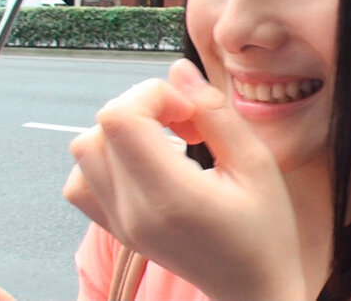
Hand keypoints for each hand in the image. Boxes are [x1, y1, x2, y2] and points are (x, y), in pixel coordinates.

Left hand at [63, 59, 306, 298]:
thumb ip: (216, 114)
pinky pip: (84, 180)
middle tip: (187, 125)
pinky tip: (147, 162)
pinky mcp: (118, 229)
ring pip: (84, 151)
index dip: (153, 96)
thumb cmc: (266, 231)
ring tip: (168, 143)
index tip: (190, 112)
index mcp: (170, 196)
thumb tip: (179, 71)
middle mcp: (134, 212)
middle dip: (144, 108)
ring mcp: (120, 224)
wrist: (253, 288)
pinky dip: (107, 159)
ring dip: (124, 131)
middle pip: (99, 128)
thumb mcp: (257, 165)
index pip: (119, 118)